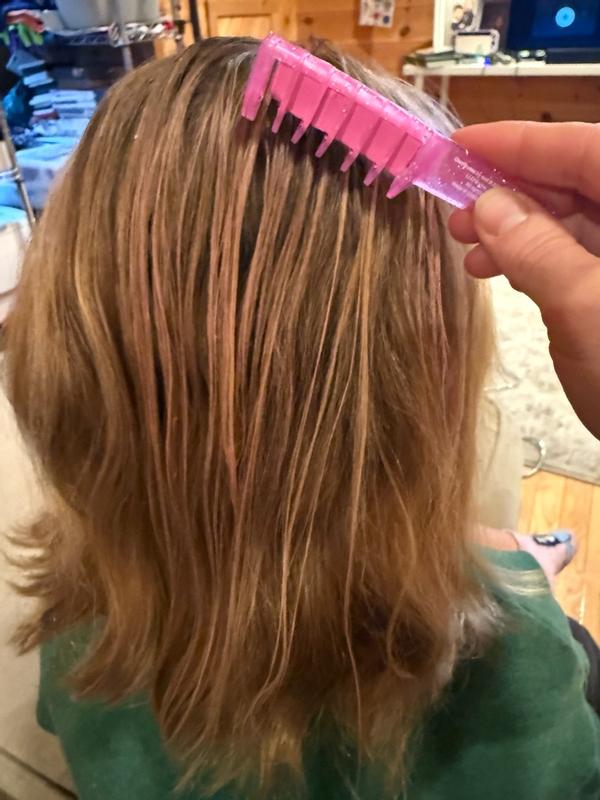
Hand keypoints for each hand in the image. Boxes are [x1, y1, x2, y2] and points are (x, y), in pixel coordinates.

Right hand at [448, 121, 599, 440]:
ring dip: (518, 227)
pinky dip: (536, 257)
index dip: (520, 143)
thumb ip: (536, 248)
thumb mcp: (584, 308)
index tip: (459, 144)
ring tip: (467, 246)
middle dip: (513, 190)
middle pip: (581, 180)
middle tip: (454, 209)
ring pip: (576, 219)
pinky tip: (498, 268)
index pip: (587, 148)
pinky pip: (578, 255)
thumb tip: (487, 204)